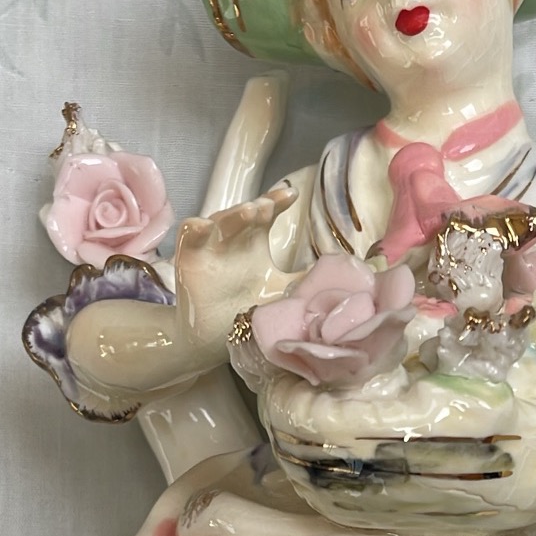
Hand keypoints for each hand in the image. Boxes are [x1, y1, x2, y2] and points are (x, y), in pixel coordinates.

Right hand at [174, 185, 294, 342]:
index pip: (266, 211)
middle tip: (268, 206)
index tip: (291, 195)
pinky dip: (194, 230)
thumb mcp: (284, 292)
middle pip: (243, 213)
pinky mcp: (190, 260)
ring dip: (232, 214)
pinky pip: (189, 238)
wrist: (219, 340)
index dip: (276, 200)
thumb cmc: (249, 310)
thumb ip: (308, 281)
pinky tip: (203, 226)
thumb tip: (346, 272)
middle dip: (256, 206)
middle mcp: (233, 239)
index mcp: (255, 241)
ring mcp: (211, 248)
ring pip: (218, 221)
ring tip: (250, 211)